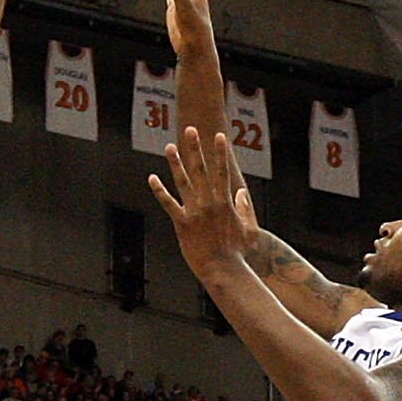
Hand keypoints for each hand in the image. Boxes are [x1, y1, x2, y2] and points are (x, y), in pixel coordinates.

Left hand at [148, 126, 248, 269]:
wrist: (223, 270)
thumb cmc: (238, 253)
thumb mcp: (249, 229)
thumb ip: (245, 209)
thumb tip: (241, 193)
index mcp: (224, 203)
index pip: (222, 171)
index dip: (220, 152)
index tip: (218, 136)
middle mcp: (208, 203)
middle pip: (200, 170)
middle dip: (195, 148)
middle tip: (189, 130)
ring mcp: (194, 212)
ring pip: (183, 182)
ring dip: (175, 163)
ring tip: (169, 147)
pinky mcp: (182, 224)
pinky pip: (169, 204)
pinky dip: (160, 191)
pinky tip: (152, 178)